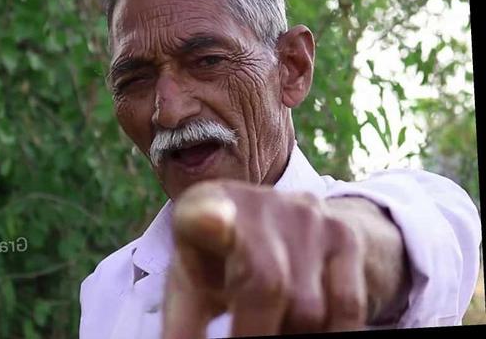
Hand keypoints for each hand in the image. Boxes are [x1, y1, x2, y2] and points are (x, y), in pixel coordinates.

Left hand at [161, 180, 370, 337]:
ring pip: (308, 309)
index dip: (207, 219)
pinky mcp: (343, 235)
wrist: (278, 223)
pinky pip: (347, 307)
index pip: (203, 212)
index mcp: (203, 210)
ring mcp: (306, 217)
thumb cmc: (217, 263)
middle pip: (266, 285)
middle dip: (253, 336)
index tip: (208, 224)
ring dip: (289, 337)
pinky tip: (303, 334)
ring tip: (268, 330)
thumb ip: (182, 323)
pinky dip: (330, 336)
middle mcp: (258, 204)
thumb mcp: (191, 285)